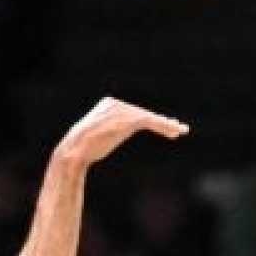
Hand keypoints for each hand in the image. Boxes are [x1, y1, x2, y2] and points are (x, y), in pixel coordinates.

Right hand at [55, 97, 188, 166]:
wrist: (75, 152)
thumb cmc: (85, 148)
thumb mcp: (99, 134)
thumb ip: (111, 129)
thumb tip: (114, 132)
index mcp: (108, 104)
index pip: (135, 112)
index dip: (152, 121)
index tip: (167, 128)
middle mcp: (115, 104)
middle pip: (143, 114)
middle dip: (162, 123)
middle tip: (179, 129)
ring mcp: (120, 111)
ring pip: (149, 117)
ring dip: (166, 125)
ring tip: (181, 131)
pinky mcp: (125, 120)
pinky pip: (148, 121)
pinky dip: (162, 126)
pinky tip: (173, 132)